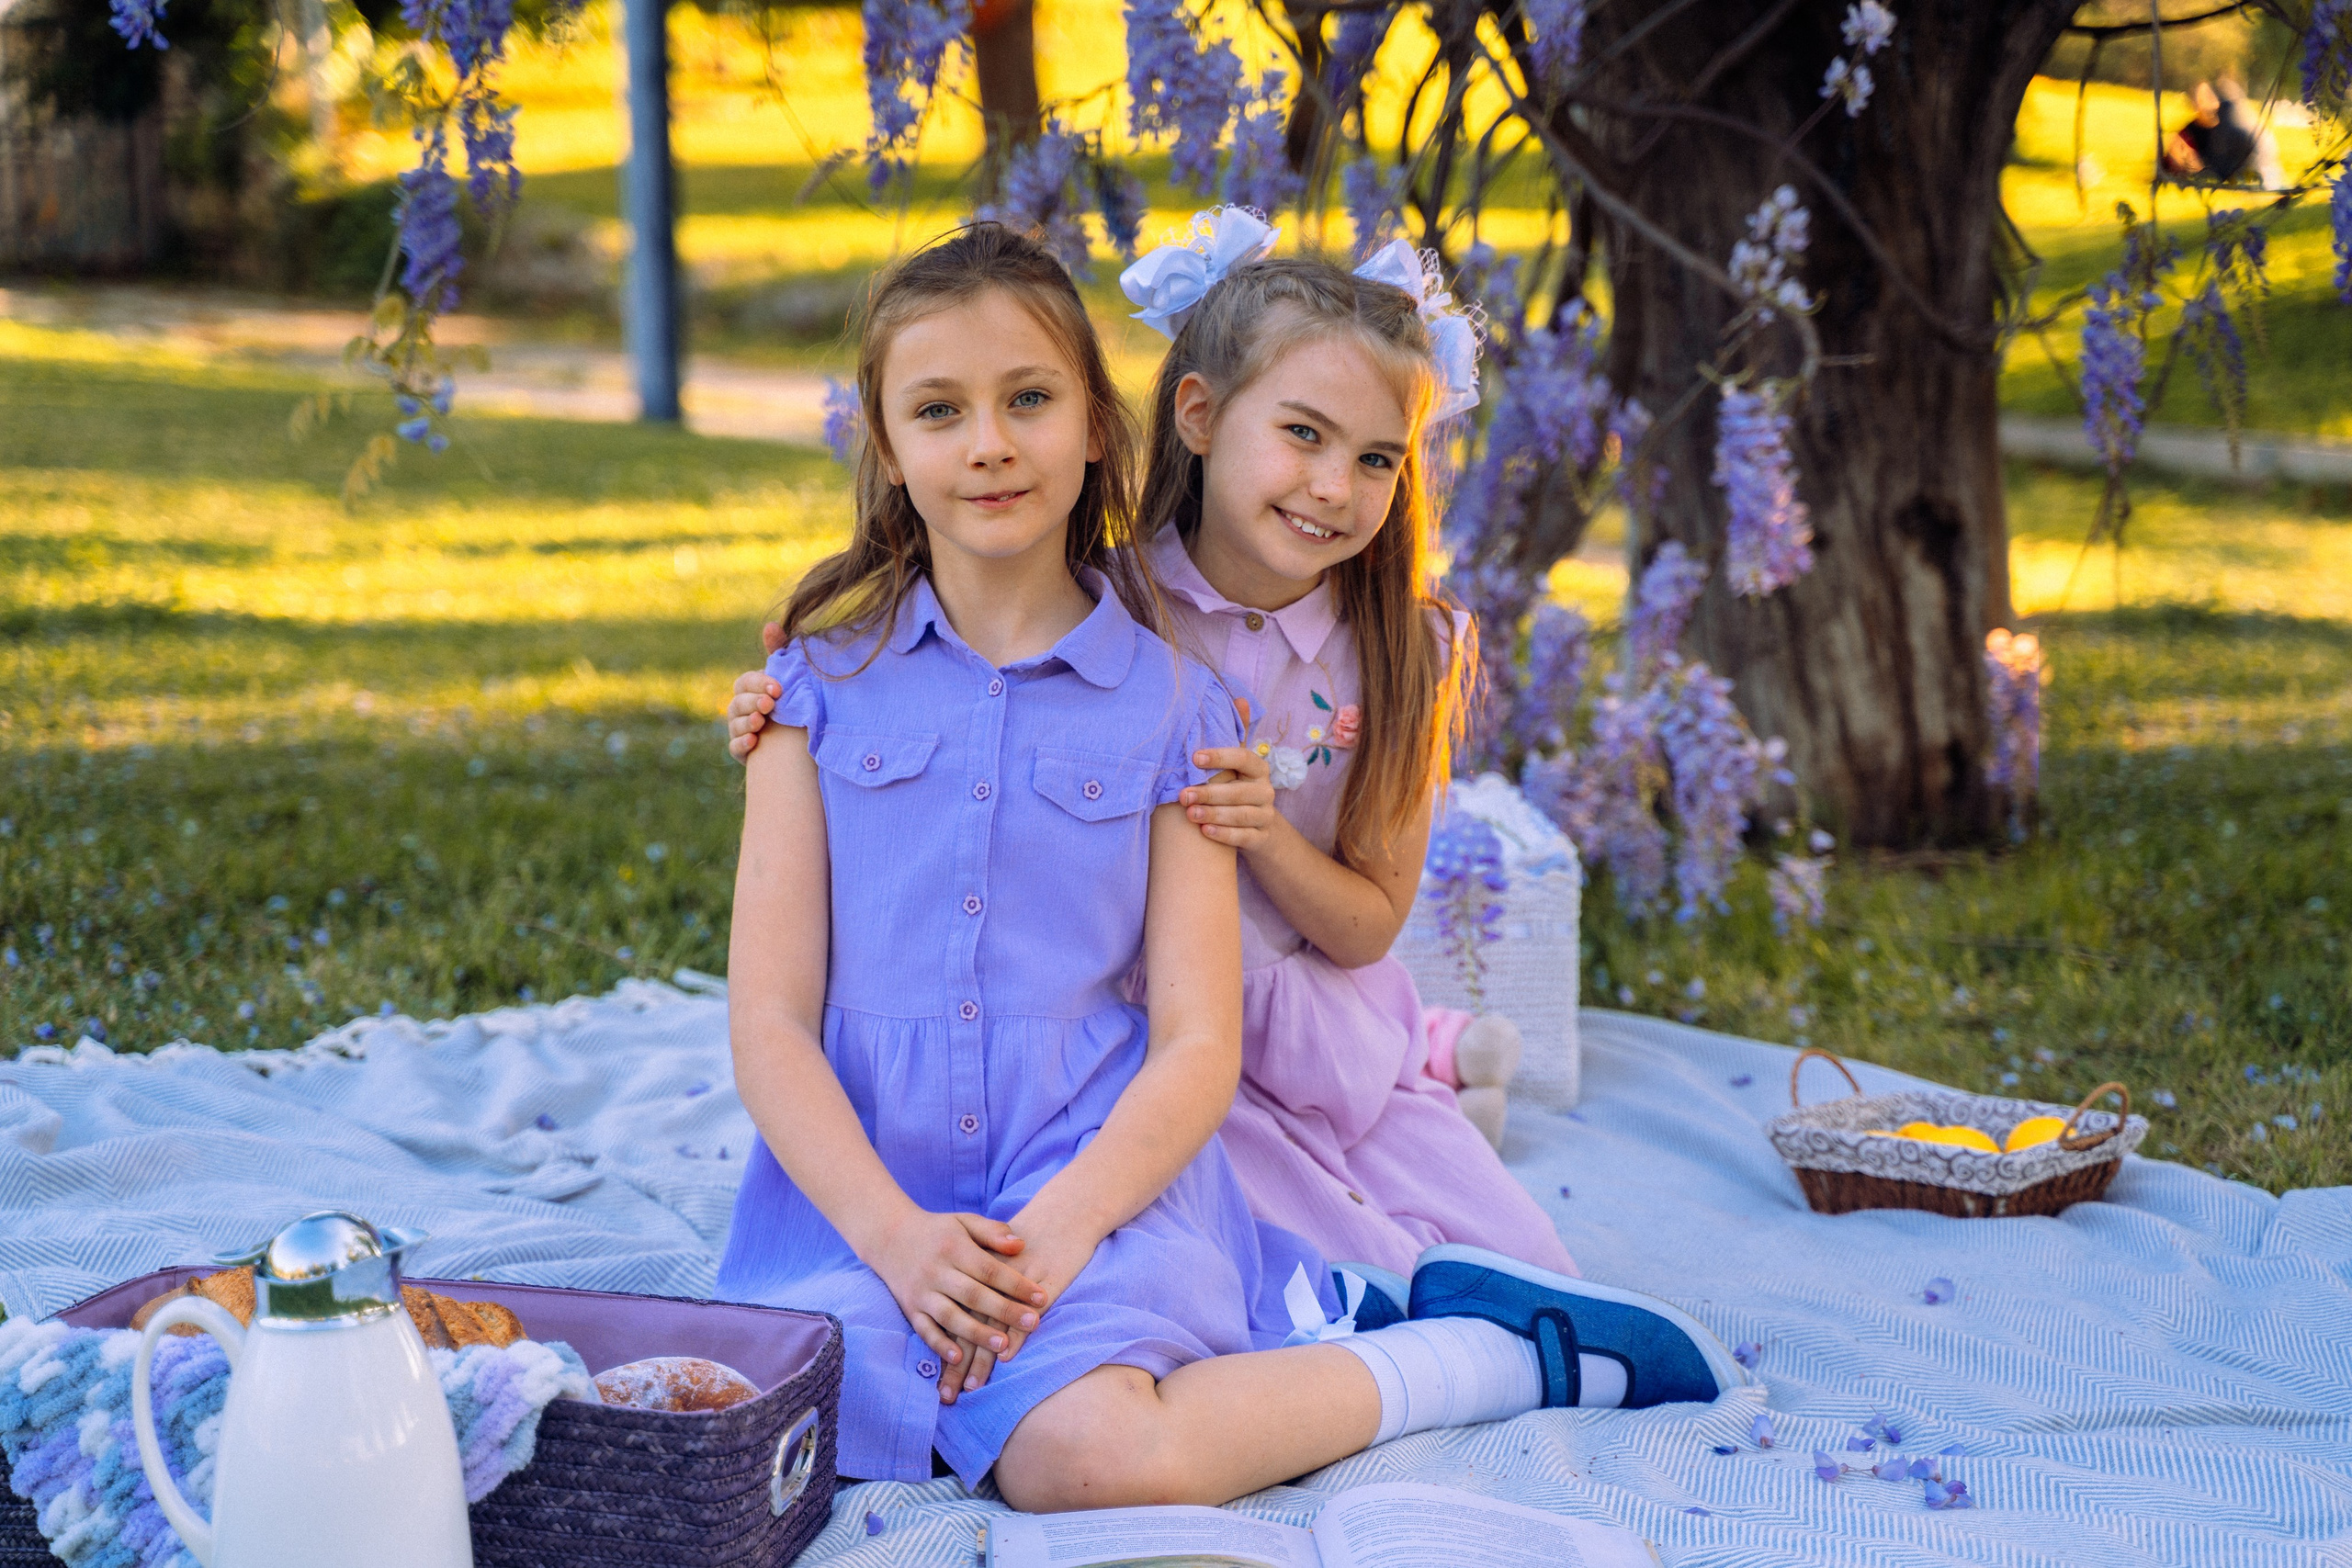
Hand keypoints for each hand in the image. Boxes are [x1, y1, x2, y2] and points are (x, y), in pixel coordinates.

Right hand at [722, 621, 788, 762]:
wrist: (800, 736)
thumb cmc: (792, 701)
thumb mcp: (788, 676)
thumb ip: (778, 651)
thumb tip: (770, 625)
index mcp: (750, 689)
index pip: (746, 682)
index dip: (759, 684)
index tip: (778, 689)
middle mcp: (740, 708)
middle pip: (737, 702)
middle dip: (753, 702)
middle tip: (770, 705)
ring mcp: (739, 729)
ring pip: (735, 724)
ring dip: (747, 722)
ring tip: (761, 722)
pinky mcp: (742, 751)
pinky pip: (735, 747)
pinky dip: (742, 743)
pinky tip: (754, 741)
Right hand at [862, 1209, 1047, 1383]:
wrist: (889, 1236)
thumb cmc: (938, 1230)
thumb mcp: (964, 1221)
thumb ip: (993, 1231)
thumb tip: (1021, 1244)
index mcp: (954, 1248)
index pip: (990, 1269)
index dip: (1016, 1284)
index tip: (1042, 1297)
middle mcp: (936, 1271)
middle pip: (974, 1295)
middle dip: (1005, 1311)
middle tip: (1034, 1323)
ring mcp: (921, 1292)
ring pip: (950, 1316)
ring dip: (976, 1333)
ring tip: (1002, 1346)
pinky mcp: (909, 1309)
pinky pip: (924, 1330)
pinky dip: (939, 1345)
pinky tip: (959, 1358)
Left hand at [940, 1197, 1106, 1398]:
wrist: (1066, 1212)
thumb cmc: (1032, 1234)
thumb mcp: (995, 1247)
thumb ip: (977, 1275)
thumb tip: (960, 1310)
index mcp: (974, 1268)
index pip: (954, 1315)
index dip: (945, 1347)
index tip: (938, 1377)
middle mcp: (990, 1278)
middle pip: (968, 1325)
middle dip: (958, 1363)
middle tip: (949, 1394)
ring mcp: (1018, 1282)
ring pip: (993, 1325)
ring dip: (983, 1358)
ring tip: (973, 1387)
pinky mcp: (1043, 1283)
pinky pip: (1025, 1313)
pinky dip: (1015, 1334)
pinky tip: (1006, 1356)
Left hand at [1179, 746, 1279, 852]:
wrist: (1255, 827)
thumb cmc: (1232, 795)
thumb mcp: (1229, 779)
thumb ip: (1214, 771)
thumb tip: (1184, 758)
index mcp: (1258, 770)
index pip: (1243, 758)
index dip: (1220, 757)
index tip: (1195, 758)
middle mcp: (1265, 792)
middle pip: (1238, 792)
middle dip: (1209, 793)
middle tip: (1185, 796)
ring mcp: (1265, 815)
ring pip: (1241, 815)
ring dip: (1214, 814)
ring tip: (1191, 814)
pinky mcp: (1262, 837)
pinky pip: (1244, 836)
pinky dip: (1224, 834)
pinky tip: (1205, 830)